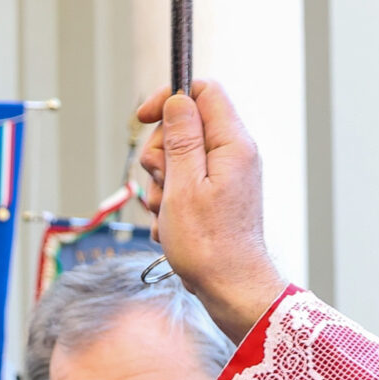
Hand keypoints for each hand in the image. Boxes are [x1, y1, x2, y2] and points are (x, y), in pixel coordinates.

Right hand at [132, 79, 287, 342]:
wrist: (230, 288)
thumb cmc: (209, 245)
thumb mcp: (184, 185)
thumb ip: (181, 138)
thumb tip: (177, 99)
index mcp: (232, 144)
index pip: (203, 91)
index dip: (169, 98)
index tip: (144, 118)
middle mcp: (234, 155)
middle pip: (184, 126)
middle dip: (160, 152)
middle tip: (161, 183)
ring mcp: (226, 176)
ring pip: (178, 159)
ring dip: (161, 183)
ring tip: (167, 212)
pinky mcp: (216, 196)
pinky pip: (183, 184)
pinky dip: (170, 202)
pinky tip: (172, 225)